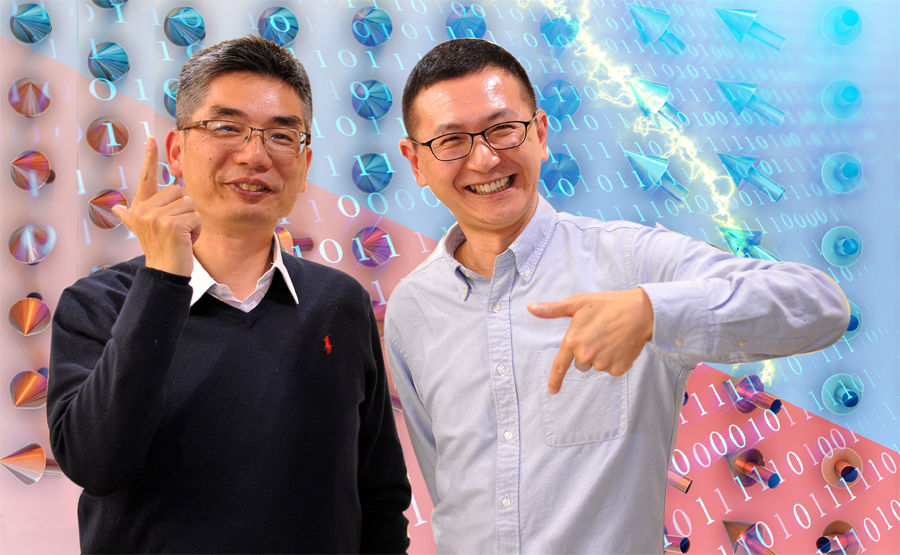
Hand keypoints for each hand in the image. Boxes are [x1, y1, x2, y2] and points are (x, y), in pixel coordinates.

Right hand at [112, 137, 200, 275]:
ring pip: (190, 203)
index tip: (151, 137)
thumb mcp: (143, 231)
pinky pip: (196, 216)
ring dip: (192, 221)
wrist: (164, 273)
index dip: (150, 157)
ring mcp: (156, 216)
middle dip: (185, 211)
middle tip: (176, 230)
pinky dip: (197, 230)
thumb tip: (117, 210)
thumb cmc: (160, 250)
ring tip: (181, 236)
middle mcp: (143, 209)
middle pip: (180, 191)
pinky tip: (186, 241)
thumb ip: (131, 217)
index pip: (146, 177)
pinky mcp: (171, 224)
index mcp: (138, 207)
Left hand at [527, 289, 653, 393]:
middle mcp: (586, 356)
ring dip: (601, 356)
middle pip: (581, 364)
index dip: (555, 380)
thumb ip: (552, 309)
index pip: (560, 365)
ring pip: (596, 366)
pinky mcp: (618, 369)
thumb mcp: (578, 303)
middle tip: (599, 334)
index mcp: (573, 341)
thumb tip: (530, 307)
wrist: (640, 311)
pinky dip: (615, 359)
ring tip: (611, 337)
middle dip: (587, 353)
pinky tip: (621, 345)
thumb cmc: (608, 304)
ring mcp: (602, 364)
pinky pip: (611, 368)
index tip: (552, 390)